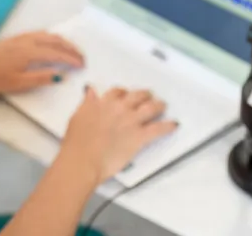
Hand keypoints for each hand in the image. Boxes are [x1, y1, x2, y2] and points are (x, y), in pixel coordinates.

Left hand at [0, 31, 84, 93]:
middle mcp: (27, 40)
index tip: (82, 65)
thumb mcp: (18, 83)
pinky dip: (50, 37)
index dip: (71, 59)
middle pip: (55, 40)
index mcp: (29, 52)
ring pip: (47, 34)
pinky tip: (51, 43)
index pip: (57, 53)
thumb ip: (41, 78)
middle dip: (70, 47)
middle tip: (81, 57)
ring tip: (71, 50)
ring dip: (61, 41)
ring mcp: (20, 37)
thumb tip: (61, 75)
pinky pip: (38, 33)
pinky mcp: (14, 38)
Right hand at [61, 86, 176, 183]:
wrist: (83, 159)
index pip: (117, 92)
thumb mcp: (77, 117)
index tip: (125, 95)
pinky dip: (168, 126)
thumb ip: (87, 103)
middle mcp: (119, 108)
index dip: (123, 92)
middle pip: (137, 96)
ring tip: (162, 105)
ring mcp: (131, 121)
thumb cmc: (77, 142)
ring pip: (150, 107)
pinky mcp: (139, 136)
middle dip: (144, 95)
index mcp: (103, 103)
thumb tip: (90, 92)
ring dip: (158, 105)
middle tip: (148, 96)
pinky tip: (174, 125)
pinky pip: (158, 128)